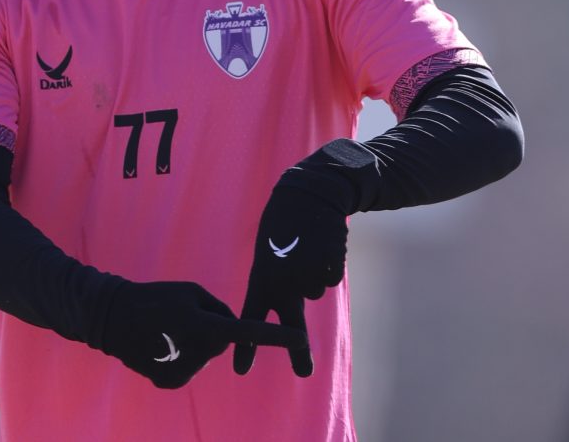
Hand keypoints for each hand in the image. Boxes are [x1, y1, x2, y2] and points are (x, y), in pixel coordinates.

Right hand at [102, 280, 306, 388]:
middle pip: (221, 343)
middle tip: (182, 317)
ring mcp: (184, 370)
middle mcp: (198, 352)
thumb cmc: (156, 297)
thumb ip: (219, 309)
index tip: (301, 340)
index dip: (276, 337)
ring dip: (194, 344)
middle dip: (211, 331)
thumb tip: (232, 329)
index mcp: (204, 325)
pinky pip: (190, 367)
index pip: (248, 332)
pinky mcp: (172, 381)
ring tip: (167, 330)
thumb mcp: (190, 291)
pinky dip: (181, 357)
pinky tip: (162, 346)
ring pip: (205, 356)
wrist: (112, 318)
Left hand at [233, 185, 347, 376]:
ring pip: (313, 291)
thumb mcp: (268, 254)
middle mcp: (282, 281)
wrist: (307, 194)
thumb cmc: (281, 224)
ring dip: (311, 275)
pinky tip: (319, 245)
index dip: (247, 346)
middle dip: (297, 352)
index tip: (240, 371)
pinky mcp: (327, 267)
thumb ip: (275, 285)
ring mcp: (306, 275)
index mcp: (261, 278)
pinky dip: (326, 265)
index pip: (251, 318)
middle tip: (304, 374)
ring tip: (304, 248)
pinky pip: (328, 278)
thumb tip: (292, 323)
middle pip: (291, 325)